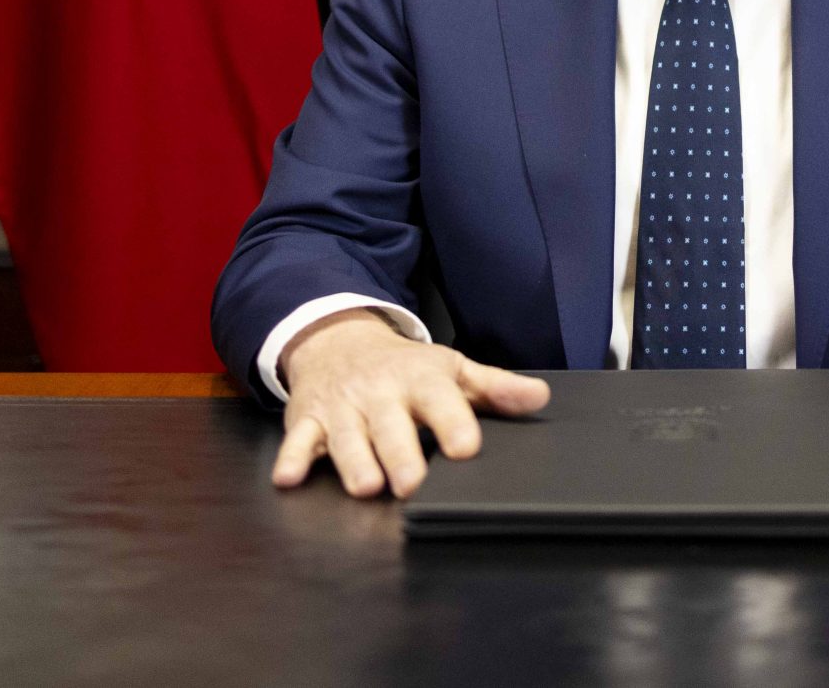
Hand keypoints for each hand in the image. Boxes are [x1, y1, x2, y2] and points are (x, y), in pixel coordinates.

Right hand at [272, 309, 550, 498]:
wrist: (338, 341)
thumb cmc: (404, 368)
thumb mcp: (451, 370)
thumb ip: (494, 388)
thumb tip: (540, 398)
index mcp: (420, 380)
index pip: (440, 401)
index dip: (453, 423)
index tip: (467, 448)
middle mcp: (379, 393)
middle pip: (390, 426)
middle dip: (400, 453)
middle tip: (414, 484)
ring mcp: (341, 407)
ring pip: (345, 437)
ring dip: (352, 460)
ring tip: (366, 487)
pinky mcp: (306, 420)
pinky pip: (296, 440)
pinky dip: (291, 458)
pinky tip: (288, 478)